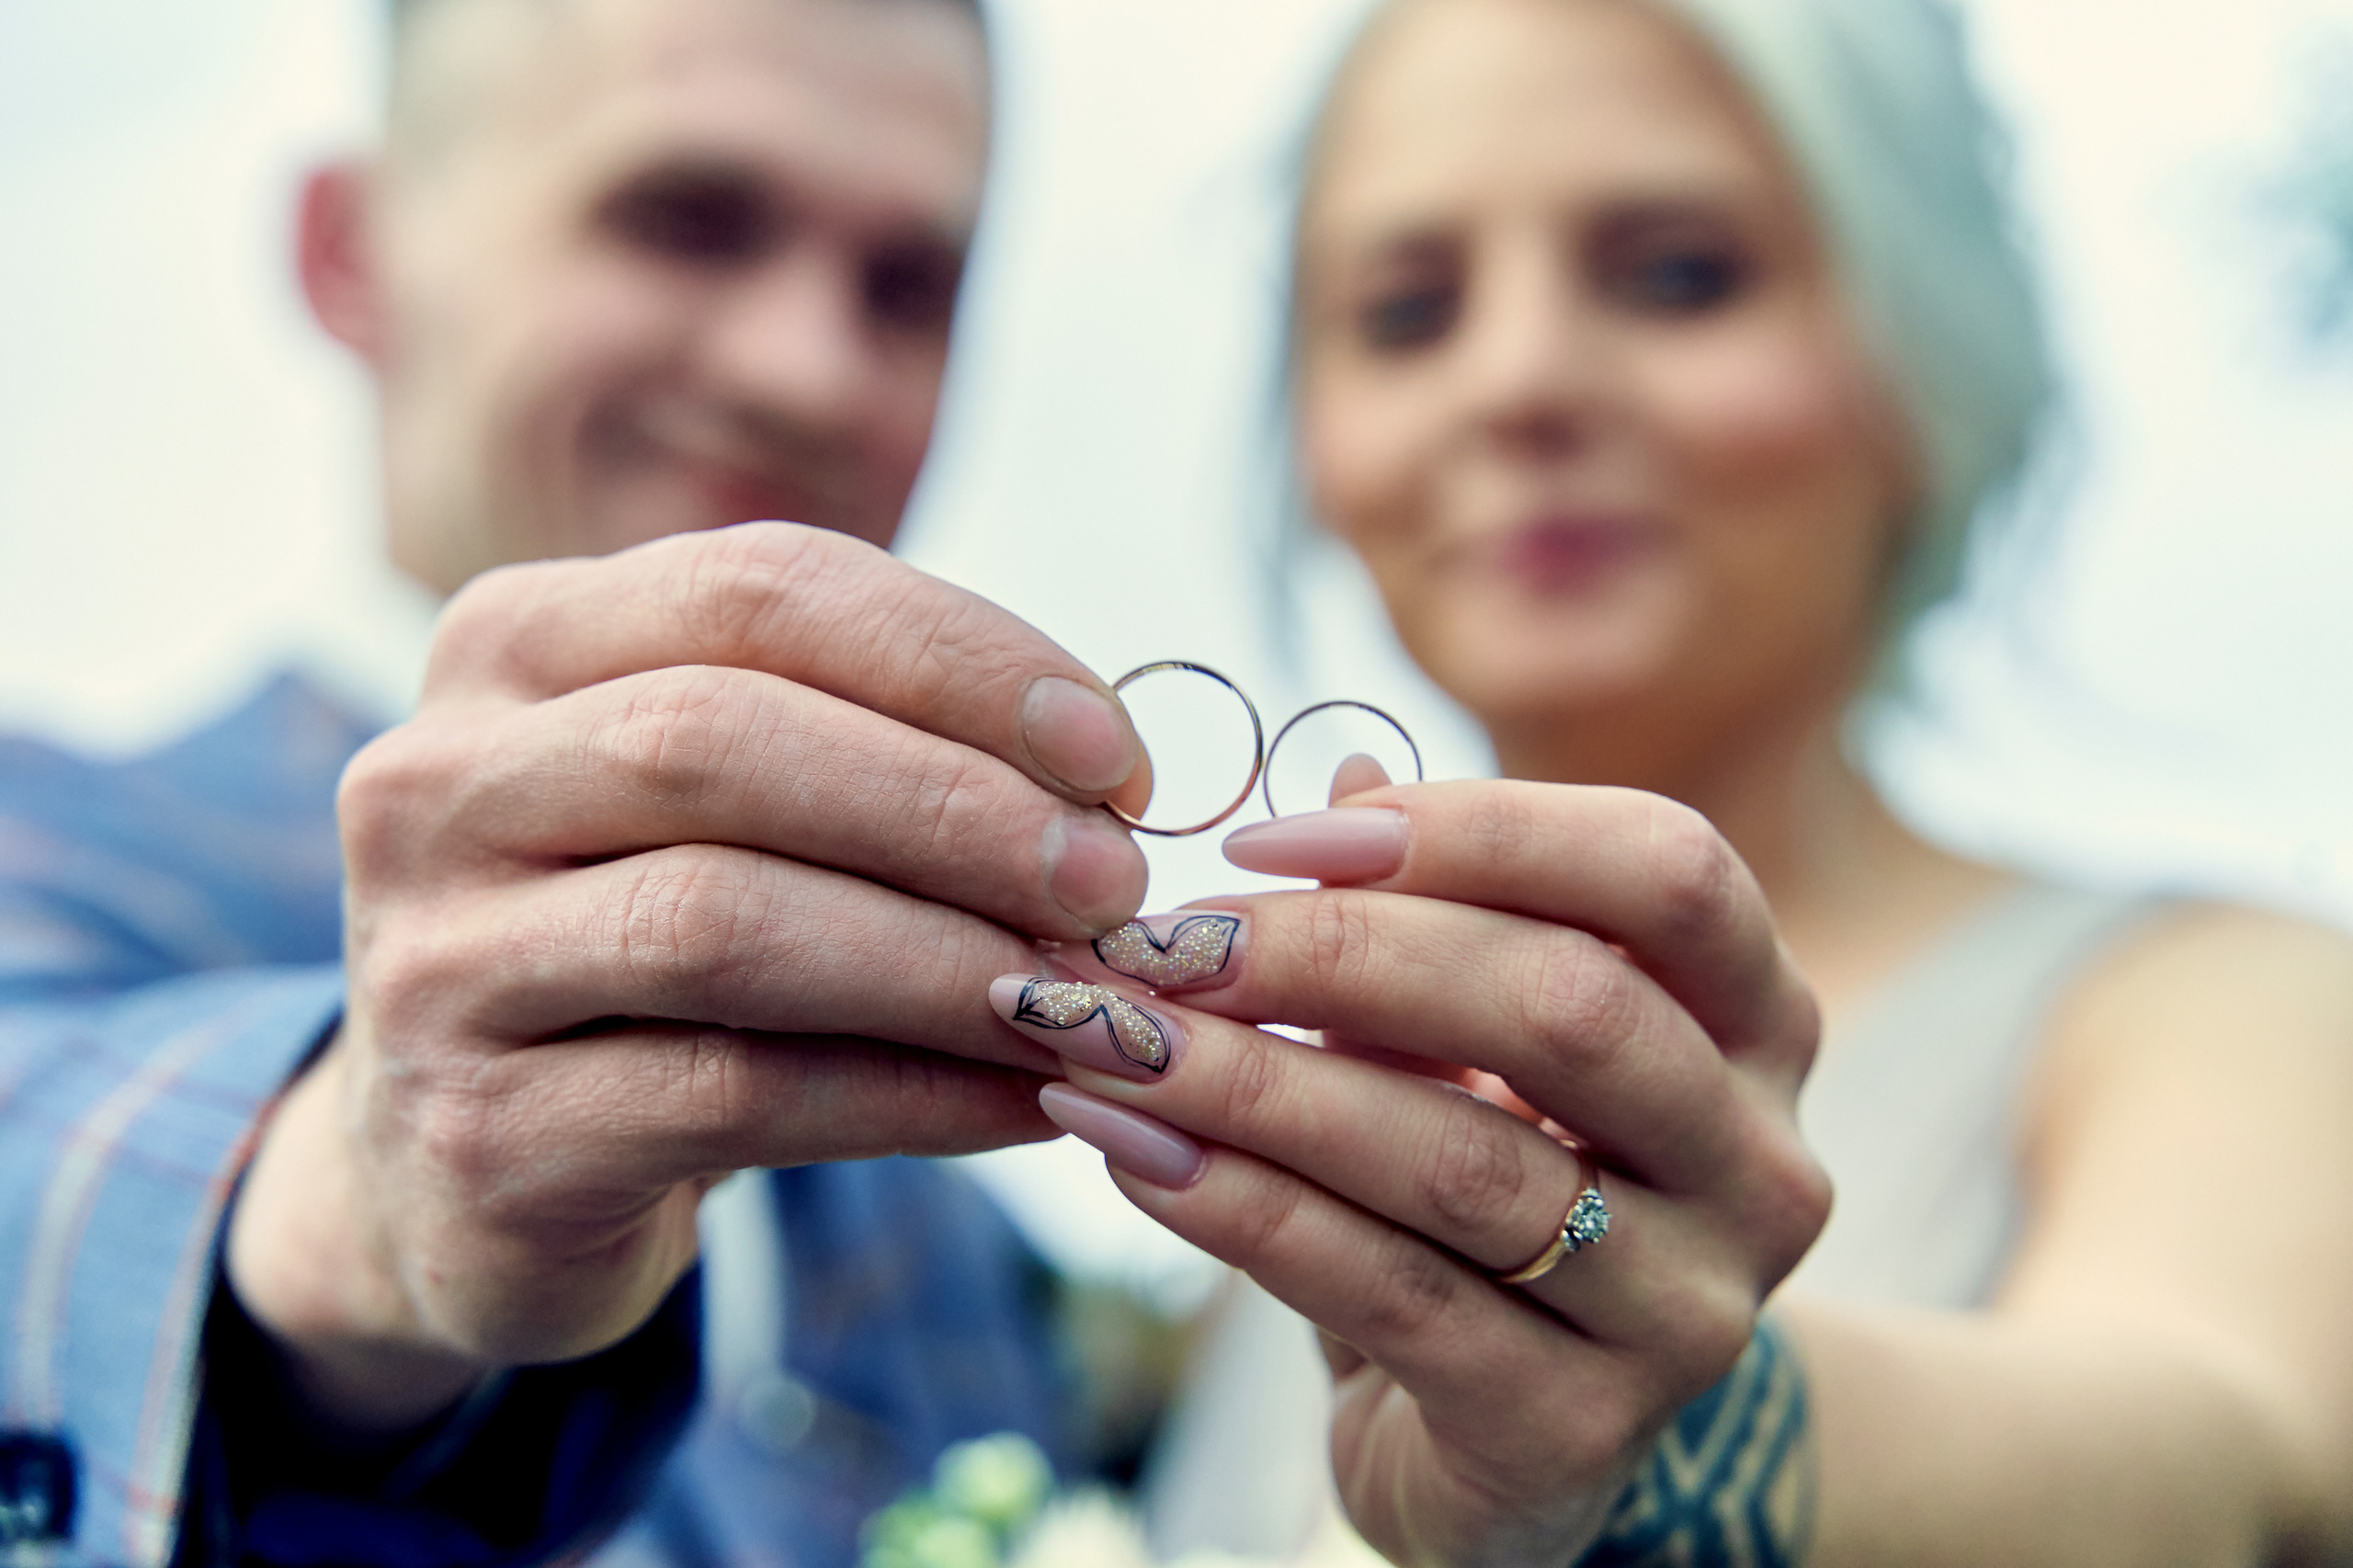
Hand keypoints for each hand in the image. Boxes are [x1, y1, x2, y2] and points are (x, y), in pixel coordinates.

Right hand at [230, 523, 1149, 1428]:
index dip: (959, 659)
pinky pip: (734, 1095)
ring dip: (943, 958)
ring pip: (718, 922)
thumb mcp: (725, 801)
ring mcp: (436, 962)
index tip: (1115, 755)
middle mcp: (437, 780)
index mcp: (512, 642)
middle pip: (722, 739)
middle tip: (1113, 881)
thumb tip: (1108, 780)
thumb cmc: (650, 942)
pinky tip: (1028, 1100)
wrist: (470, 1170)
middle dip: (953, 804)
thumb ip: (867, 743)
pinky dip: (913, 1095)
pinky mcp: (483, 1134)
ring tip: (1086, 996)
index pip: (760, 589)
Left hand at [996, 780, 1828, 1564]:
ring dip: (1256, 1086)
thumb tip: (1339, 770)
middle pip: (1566, 1006)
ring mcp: (1688, 1310)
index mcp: (1757, 1021)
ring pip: (1461, 1163)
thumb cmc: (1494, 1188)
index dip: (1472, 829)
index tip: (1269, 842)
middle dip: (1339, 955)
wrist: (1523, 1443)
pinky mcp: (1579, 1430)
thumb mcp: (1475, 1045)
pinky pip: (1389, 1293)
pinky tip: (1134, 1156)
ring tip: (1110, 1040)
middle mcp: (1759, 1161)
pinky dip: (1241, 1211)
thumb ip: (1429, 917)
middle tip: (1165, 945)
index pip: (1664, 869)